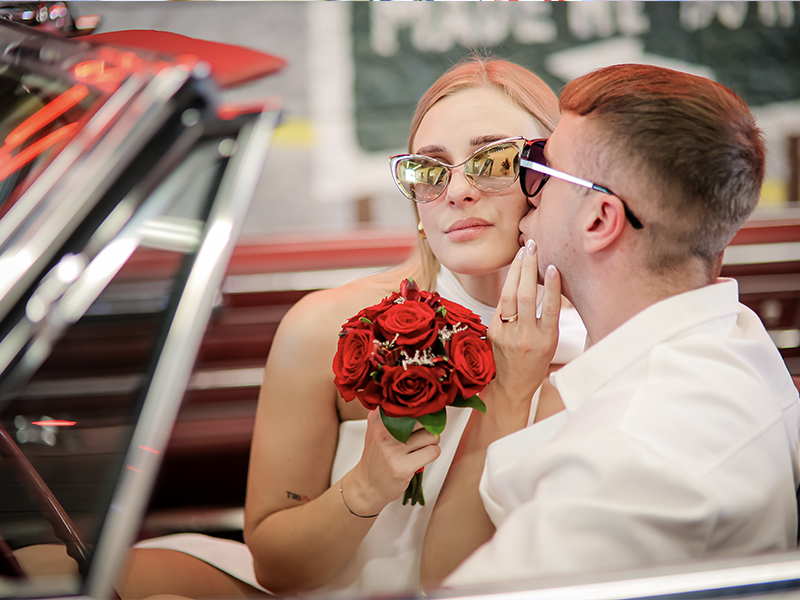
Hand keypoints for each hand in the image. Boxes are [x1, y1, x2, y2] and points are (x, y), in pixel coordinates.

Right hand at [346, 409, 440, 514]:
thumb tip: (411, 401)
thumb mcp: (375, 431)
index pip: (410, 407)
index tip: (426, 415)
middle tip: (423, 435)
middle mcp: (385, 433)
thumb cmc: (375, 458)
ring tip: (422, 447)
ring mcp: (394, 451)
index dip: (423, 411)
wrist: (366, 485)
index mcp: (378, 421)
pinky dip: (432, 453)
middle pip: (425, 420)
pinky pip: (432, 452)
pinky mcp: (403, 467)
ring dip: (432, 442)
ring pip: (432, 436)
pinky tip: (422, 457)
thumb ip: (387, 415)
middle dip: (430, 428)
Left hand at [488, 240, 560, 410]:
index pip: (550, 309)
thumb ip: (549, 317)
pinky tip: (514, 270)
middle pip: (526, 297)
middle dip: (528, 269)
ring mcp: (506, 334)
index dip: (552, 287)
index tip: (553, 266)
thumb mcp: (550, 343)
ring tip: (523, 253)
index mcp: (546, 341)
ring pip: (509, 297)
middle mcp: (526, 337)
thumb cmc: (536, 361)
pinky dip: (508, 285)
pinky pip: (501, 304)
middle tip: (532, 246)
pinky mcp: (492, 331)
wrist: (511, 385)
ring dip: (516, 271)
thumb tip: (548, 281)